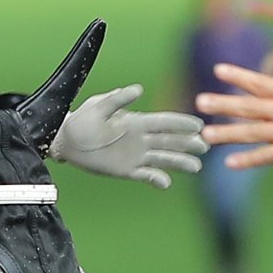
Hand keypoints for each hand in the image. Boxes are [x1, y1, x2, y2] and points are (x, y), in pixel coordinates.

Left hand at [49, 84, 206, 188]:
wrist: (66, 142)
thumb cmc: (82, 120)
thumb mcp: (99, 105)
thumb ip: (118, 99)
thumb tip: (139, 89)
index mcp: (136, 122)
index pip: (164, 122)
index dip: (182, 123)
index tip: (199, 125)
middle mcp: (140, 139)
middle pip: (170, 141)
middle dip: (188, 143)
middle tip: (206, 145)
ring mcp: (135, 155)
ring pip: (163, 159)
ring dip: (180, 161)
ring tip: (197, 167)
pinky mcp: (127, 170)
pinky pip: (146, 175)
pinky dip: (157, 179)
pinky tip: (166, 183)